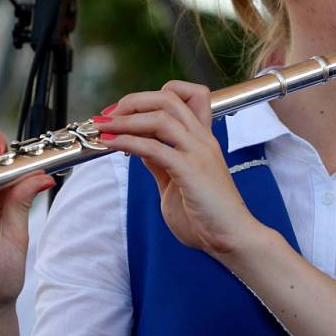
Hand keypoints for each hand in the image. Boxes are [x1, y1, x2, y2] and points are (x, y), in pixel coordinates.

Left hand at [93, 81, 266, 258]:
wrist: (232, 239)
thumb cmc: (207, 217)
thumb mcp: (176, 182)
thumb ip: (161, 162)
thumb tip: (140, 147)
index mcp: (202, 140)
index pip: (187, 95)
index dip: (153, 98)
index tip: (125, 112)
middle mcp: (203, 139)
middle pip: (169, 97)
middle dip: (134, 101)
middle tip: (109, 116)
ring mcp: (199, 152)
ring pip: (161, 117)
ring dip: (126, 119)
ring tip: (104, 128)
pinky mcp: (191, 171)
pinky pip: (154, 147)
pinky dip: (128, 141)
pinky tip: (111, 145)